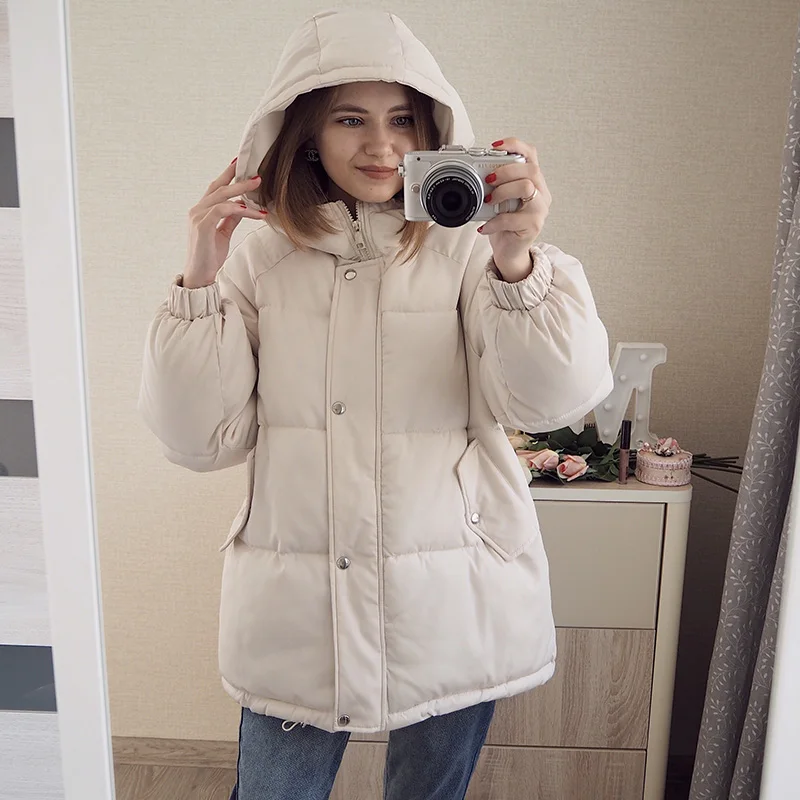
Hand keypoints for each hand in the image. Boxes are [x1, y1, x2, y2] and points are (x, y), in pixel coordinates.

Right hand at [182, 159, 267, 288]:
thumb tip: (244, 206)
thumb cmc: (210, 256)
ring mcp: (197, 217)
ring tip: (258, 187)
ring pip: (221, 197)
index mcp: (202, 210)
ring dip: (241, 191)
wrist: (200, 276)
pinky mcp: (201, 226)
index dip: (227, 175)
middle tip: (257, 175)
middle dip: (238, 179)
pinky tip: (249, 209)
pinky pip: (221, 211)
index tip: (240, 164)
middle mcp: (197, 210)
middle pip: (219, 187)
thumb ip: (231, 219)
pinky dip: (236, 208)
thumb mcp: (224, 233)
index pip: (215, 188)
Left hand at [477, 137, 551, 281]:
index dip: (515, 145)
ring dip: (502, 191)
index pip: (531, 154)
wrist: (510, 251)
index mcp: (534, 182)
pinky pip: (513, 218)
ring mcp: (540, 210)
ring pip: (527, 187)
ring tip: (488, 200)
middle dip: (506, 170)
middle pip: (531, 170)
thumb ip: (494, 184)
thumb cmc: (504, 224)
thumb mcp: (499, 199)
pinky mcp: (533, 226)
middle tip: (488, 178)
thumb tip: (473, 172)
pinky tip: (485, 226)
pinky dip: (494, 221)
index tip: (495, 146)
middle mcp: (542, 193)